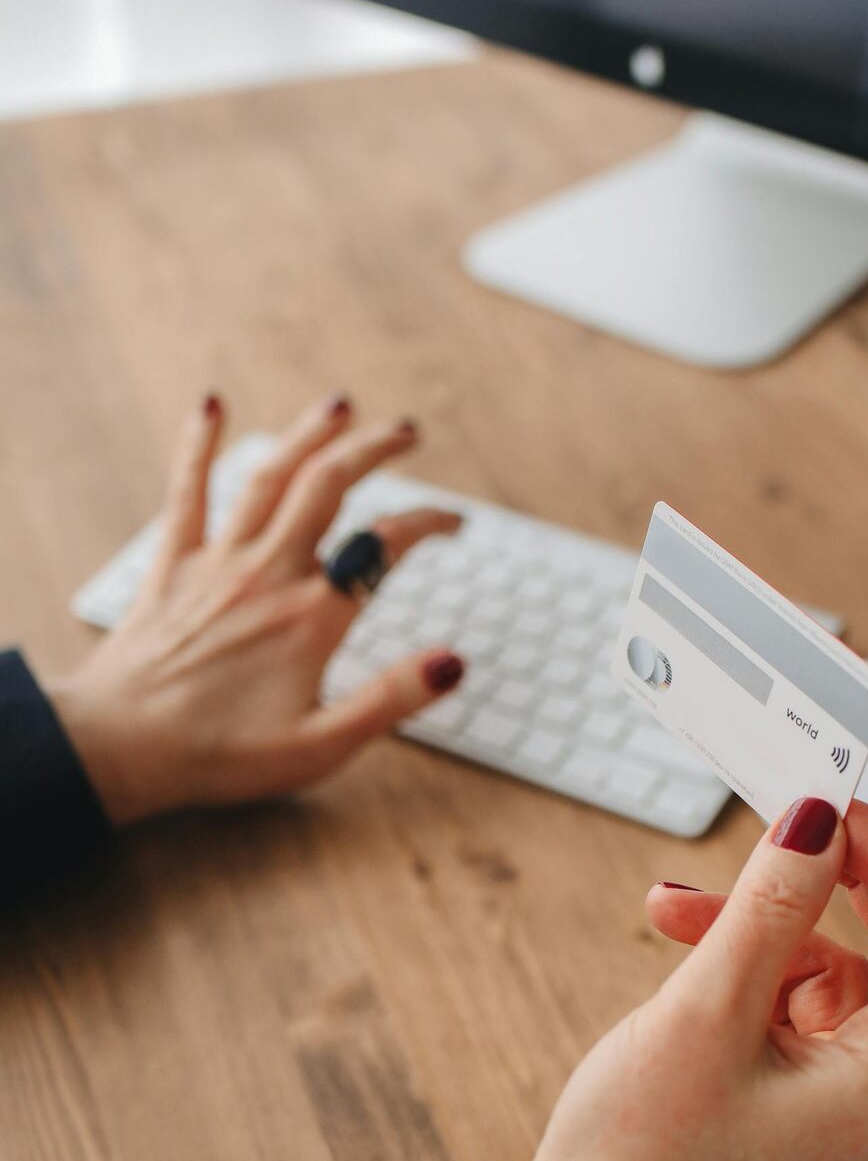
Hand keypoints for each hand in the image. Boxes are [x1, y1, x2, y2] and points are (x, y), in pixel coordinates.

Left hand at [48, 393, 465, 824]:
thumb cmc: (220, 755)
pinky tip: (211, 405)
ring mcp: (219, 563)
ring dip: (308, 434)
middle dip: (374, 450)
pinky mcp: (173, 566)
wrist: (120, 748)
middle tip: (406, 432)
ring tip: (339, 406)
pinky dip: (198, 445)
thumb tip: (455, 661)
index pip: (385, 547)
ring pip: (271, 476)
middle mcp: (270, 574)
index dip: (428, 524)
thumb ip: (391, 699)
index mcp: (314, 618)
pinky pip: (188, 492)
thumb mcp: (321, 746)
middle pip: (330, 487)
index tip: (453, 522)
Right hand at [360, 798, 867, 1160]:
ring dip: (758, 928)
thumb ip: (771, 907)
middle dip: (822, 889)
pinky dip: (734, 972)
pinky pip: (777, 1016)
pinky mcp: (769, 1114)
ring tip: (676, 909)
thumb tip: (820, 824)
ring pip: (819, 981)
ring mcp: (819, 1112)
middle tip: (774, 832)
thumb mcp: (707, 1012)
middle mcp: (867, 1101)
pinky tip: (675, 950)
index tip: (838, 812)